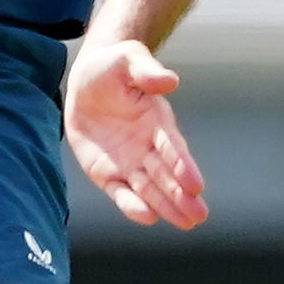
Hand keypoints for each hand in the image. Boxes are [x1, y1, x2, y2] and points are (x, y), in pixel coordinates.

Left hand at [63, 38, 207, 229]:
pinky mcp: (107, 172)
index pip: (172, 147)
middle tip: (198, 216)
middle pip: (167, 174)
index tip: (195, 184)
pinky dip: (131, 205)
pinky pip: (120, 191)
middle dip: (181, 195)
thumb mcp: (127, 60)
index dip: (183, 165)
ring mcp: (129, 161)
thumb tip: (170, 80)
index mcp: (157, 121)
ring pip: (149, 188)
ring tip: (186, 223)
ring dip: (166, 205)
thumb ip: (146, 71)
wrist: (85, 81)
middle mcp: (147, 146)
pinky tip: (147, 217)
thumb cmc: (112, 66)